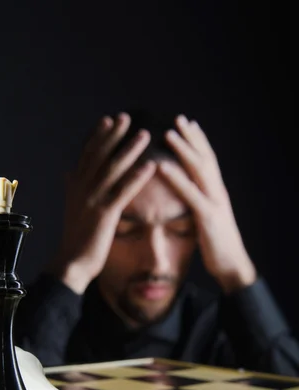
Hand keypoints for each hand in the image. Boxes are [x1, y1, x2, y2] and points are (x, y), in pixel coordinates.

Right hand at [48, 113, 155, 293]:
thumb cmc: (76, 238)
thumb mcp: (71, 209)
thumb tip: (68, 172)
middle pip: (99, 156)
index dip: (98, 137)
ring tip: (144, 134)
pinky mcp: (104, 215)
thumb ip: (71, 188)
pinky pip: (123, 191)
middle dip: (113, 136)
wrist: (72, 263)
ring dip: (129, 150)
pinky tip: (150, 166)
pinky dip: (137, 177)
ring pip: (112, 169)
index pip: (88, 156)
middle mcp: (81, 189)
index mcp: (75, 187)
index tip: (109, 121)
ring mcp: (92, 200)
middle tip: (126, 117)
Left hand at [159, 115, 255, 293]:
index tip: (188, 124)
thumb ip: (200, 204)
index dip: (198, 141)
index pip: (208, 161)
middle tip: (179, 117)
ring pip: (199, 170)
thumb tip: (191, 195)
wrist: (232, 267)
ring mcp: (214, 203)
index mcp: (216, 193)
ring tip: (168, 132)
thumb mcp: (208, 220)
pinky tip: (162, 166)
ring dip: (183, 149)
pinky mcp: (207, 217)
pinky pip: (190, 194)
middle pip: (205, 158)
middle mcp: (217, 192)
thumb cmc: (217, 246)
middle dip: (192, 137)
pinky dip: (176, 178)